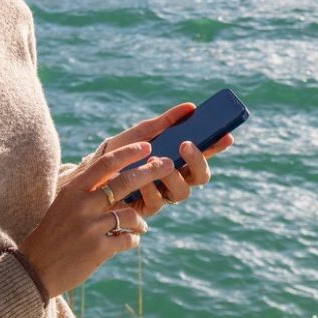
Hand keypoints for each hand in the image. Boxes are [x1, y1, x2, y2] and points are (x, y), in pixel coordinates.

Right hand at [17, 142, 170, 296]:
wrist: (36, 268)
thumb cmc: (53, 233)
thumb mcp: (64, 204)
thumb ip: (88, 190)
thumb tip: (117, 174)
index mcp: (73, 190)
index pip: (106, 163)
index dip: (129, 152)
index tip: (147, 146)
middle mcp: (83, 205)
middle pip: (125, 182)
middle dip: (151, 172)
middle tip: (168, 166)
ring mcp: (91, 227)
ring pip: (131, 214)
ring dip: (141, 219)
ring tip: (142, 225)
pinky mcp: (98, 249)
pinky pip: (127, 239)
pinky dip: (133, 239)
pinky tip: (130, 240)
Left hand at [92, 103, 235, 217]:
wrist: (90, 173)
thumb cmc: (119, 152)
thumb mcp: (142, 133)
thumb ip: (166, 122)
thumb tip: (190, 107)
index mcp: (176, 160)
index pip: (204, 154)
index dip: (217, 147)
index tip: (226, 136)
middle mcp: (174, 179)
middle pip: (199, 177)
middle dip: (196, 161)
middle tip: (185, 145)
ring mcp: (162, 195)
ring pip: (181, 192)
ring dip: (172, 175)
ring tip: (157, 162)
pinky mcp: (145, 210)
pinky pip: (156, 202)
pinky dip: (149, 188)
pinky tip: (141, 178)